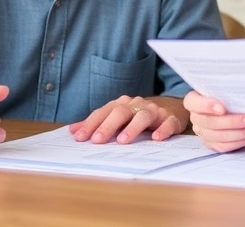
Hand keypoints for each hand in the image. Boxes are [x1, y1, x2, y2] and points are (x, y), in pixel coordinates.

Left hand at [68, 95, 186, 144]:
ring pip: (143, 116)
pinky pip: (167, 123)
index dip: (91, 124)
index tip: (79, 137)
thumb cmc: (139, 114)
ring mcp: (154, 111)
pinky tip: (156, 138)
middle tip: (97, 140)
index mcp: (122, 105)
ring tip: (123, 141)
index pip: (103, 113)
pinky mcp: (170, 119)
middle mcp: (137, 105)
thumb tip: (73, 130)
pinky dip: (162, 130)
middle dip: (107, 126)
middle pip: (121, 112)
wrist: (171, 107)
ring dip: (132, 128)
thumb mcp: (118, 117)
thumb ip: (97, 123)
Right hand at [183, 90, 244, 152]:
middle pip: (209, 122)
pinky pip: (224, 146)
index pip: (193, 103)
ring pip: (218, 136)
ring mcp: (203, 133)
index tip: (223, 108)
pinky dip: (240, 142)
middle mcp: (195, 117)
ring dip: (239, 134)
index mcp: (194, 100)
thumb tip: (243, 85)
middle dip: (232, 122)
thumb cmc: (230, 94)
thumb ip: (228, 89)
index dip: (206, 106)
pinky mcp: (212, 144)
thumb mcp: (227, 89)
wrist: (235, 108)